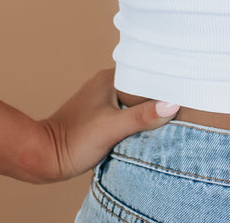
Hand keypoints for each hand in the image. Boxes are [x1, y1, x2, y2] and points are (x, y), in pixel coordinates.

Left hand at [31, 68, 179, 183]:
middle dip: (159, 95)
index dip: (165, 79)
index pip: (146, 72)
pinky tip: (146, 128)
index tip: (186, 85)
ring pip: (134, 100)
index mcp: (110, 78)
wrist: (44, 157)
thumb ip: (142, 116)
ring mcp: (102, 100)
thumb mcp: (113, 128)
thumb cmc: (74, 140)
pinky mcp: (99, 117)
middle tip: (184, 101)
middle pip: (142, 86)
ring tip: (169, 115)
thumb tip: (172, 104)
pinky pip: (126, 112)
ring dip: (147, 108)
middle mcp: (106, 84)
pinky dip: (137, 119)